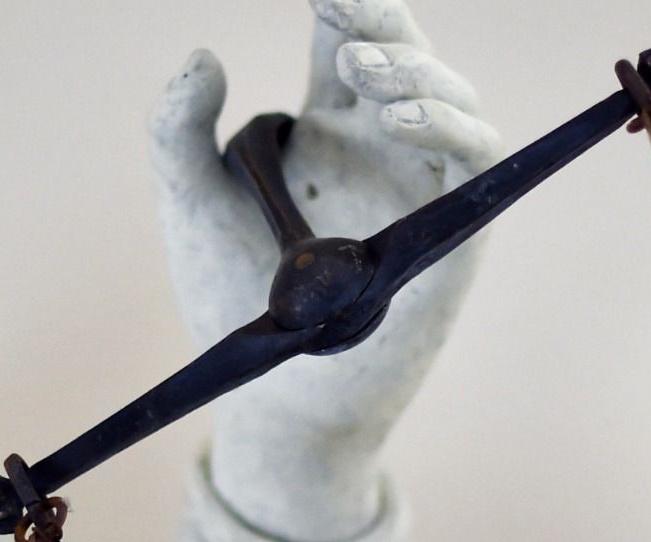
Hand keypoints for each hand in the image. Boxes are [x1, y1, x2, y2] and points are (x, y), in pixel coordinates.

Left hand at [150, 0, 500, 541]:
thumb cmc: (232, 296)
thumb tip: (202, 55)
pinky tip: (394, 117)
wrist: (268, 393)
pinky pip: (473, 160)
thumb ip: (176, 132)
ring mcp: (423, 184)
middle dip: (379, 17)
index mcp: (326, 122)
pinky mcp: (452, 231)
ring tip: (354, 64)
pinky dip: (444, 127)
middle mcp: (382, 143)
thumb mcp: (189, 204)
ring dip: (411, 69)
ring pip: (450, 95)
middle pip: (404, 52)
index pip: (344, 35)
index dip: (343, 1)